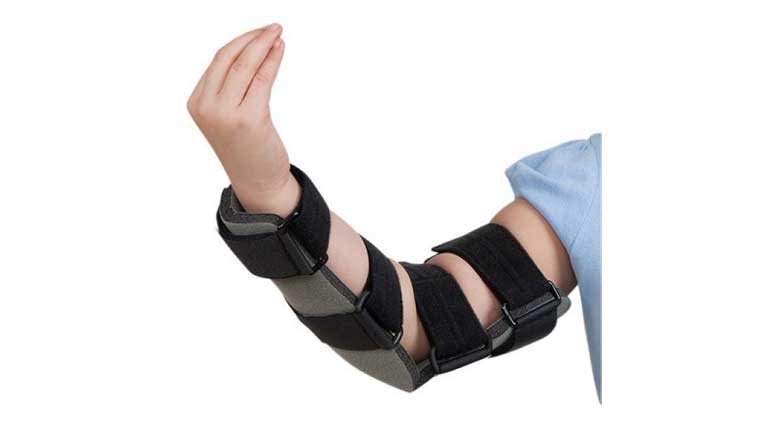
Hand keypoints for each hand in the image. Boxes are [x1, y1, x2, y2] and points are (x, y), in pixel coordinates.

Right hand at [187, 24, 296, 214]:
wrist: (258, 182)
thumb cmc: (247, 148)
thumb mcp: (229, 114)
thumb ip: (230, 88)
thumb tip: (252, 50)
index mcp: (197, 103)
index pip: (217, 61)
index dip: (240, 42)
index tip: (260, 33)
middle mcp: (206, 107)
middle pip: (228, 58)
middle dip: (252, 38)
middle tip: (273, 27)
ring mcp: (225, 113)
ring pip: (244, 66)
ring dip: (263, 44)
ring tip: (278, 33)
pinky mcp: (249, 119)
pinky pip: (262, 79)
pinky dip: (272, 60)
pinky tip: (280, 49)